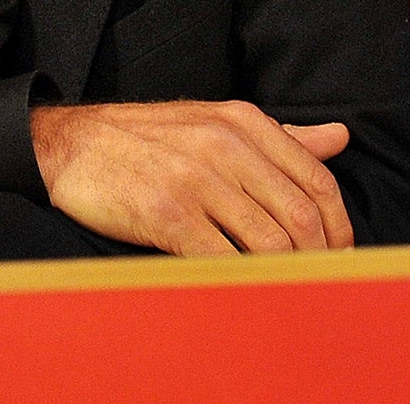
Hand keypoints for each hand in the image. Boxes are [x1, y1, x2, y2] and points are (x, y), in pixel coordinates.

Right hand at [30, 100, 353, 255]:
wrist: (69, 145)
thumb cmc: (146, 138)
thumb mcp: (214, 121)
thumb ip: (280, 135)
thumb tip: (340, 138)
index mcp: (242, 121)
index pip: (316, 179)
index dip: (338, 226)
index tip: (339, 253)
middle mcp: (224, 145)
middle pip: (301, 216)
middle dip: (318, 258)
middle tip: (316, 281)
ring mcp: (195, 180)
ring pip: (270, 242)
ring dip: (285, 274)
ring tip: (285, 288)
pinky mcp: (167, 214)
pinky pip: (224, 260)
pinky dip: (243, 280)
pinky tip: (243, 286)